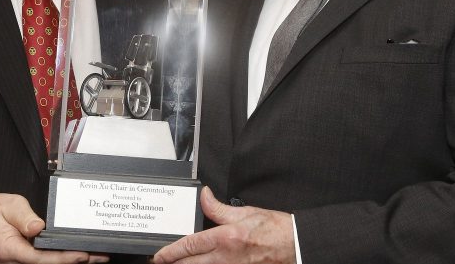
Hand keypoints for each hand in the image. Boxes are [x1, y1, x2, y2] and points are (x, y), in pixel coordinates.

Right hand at [0, 193, 108, 263]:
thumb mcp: (7, 206)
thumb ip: (24, 216)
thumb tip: (38, 226)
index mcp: (10, 249)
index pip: (42, 258)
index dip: (64, 258)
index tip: (83, 255)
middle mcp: (13, 261)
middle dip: (75, 262)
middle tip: (100, 256)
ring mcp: (16, 263)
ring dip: (69, 262)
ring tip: (95, 257)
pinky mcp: (20, 260)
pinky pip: (42, 262)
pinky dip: (60, 259)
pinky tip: (75, 255)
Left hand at [153, 187, 294, 263]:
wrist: (294, 245)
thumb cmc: (274, 229)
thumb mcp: (244, 213)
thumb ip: (219, 208)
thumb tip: (204, 196)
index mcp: (225, 238)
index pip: (190, 245)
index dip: (171, 252)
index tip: (159, 256)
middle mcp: (226, 258)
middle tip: (161, 263)